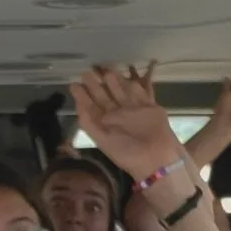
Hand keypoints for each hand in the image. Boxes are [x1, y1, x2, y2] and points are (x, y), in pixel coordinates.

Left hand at [72, 66, 181, 181]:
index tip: (74, 85)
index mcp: (106, 125)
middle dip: (95, 85)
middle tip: (86, 72)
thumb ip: (90, 124)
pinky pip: (139, 93)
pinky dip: (133, 86)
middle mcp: (117, 116)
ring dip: (114, 81)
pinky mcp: (148, 106)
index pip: (92, 108)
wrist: (156, 158)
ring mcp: (133, 110)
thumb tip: (78, 106)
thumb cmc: (127, 153)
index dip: (83, 97)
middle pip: (105, 97)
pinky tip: (127, 77)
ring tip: (105, 71)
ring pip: (121, 91)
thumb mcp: (103, 141)